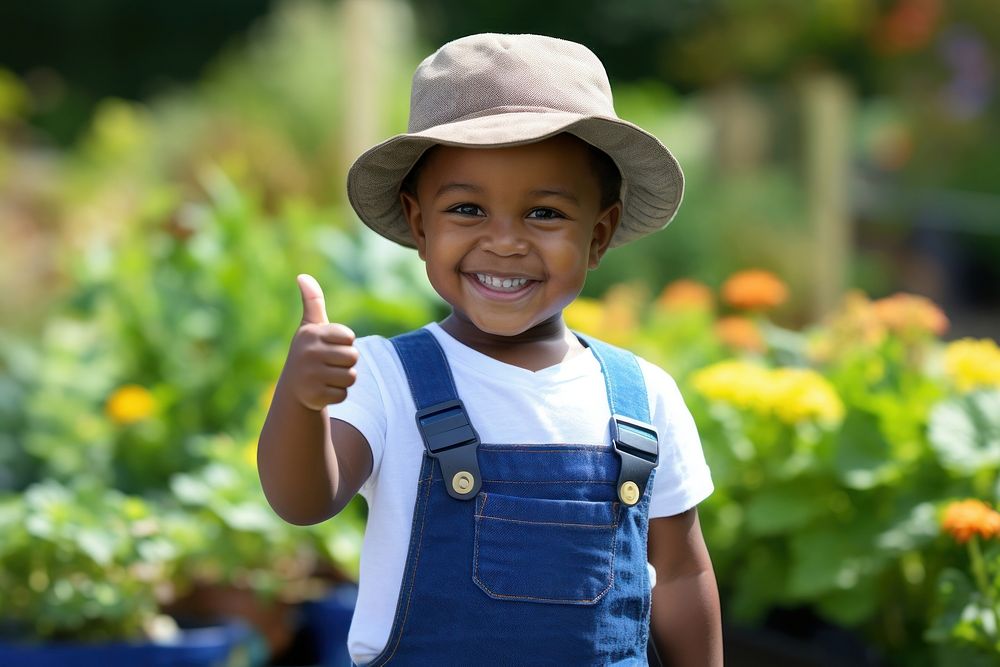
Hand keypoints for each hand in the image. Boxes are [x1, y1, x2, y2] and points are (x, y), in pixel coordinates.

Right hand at [282, 274, 358, 409]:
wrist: (293, 389)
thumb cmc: (309, 352)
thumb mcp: (310, 327)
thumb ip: (312, 302)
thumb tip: (302, 276)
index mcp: (312, 334)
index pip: (349, 338)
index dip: (345, 344)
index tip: (329, 347)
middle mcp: (309, 353)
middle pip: (353, 357)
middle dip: (346, 363)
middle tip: (329, 365)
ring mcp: (311, 375)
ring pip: (351, 376)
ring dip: (344, 379)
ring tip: (327, 377)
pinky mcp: (314, 396)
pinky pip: (344, 394)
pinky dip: (337, 394)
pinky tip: (323, 391)